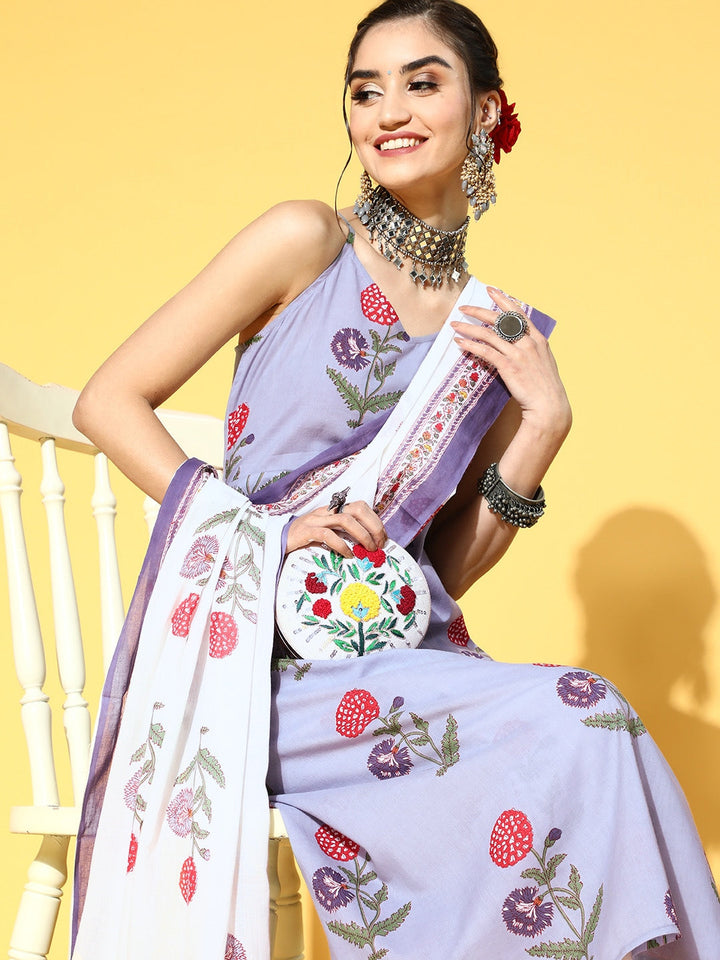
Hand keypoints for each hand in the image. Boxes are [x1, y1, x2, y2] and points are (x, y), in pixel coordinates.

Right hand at [285, 500, 385, 557]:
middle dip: (373, 526)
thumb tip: (365, 545)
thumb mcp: (324, 533)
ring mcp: (314, 520)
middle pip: (356, 509)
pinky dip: (341, 545)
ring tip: (368, 550)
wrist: (273, 541)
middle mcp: (325, 512)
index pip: (360, 506)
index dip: (375, 520)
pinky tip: (347, 555)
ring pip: (345, 520)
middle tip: (379, 544)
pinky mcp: (305, 531)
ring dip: (362, 535)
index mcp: (332, 510)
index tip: (383, 538)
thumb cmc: (302, 540)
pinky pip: (327, 535)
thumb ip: (341, 534)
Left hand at [451, 287, 570, 436]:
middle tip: (463, 307)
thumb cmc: (545, 387)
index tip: (491, 290)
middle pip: (500, 319)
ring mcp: (518, 354)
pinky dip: (471, 345)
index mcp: (538, 339)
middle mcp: (528, 343)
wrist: (549, 405)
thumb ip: (533, 348)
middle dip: (479, 310)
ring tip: (455, 324)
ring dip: (469, 327)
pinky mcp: (508, 366)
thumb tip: (520, 342)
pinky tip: (460, 343)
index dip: (503, 299)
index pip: (518, 313)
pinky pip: (485, 351)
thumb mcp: (544, 361)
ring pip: (489, 334)